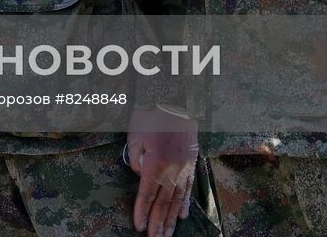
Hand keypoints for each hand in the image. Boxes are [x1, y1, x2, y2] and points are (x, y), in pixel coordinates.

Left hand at [127, 107, 197, 236]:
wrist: (177, 103)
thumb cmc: (151, 116)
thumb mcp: (134, 135)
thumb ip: (134, 158)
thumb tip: (139, 175)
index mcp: (155, 164)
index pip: (146, 194)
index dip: (142, 212)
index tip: (138, 227)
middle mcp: (171, 171)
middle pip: (162, 203)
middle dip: (157, 223)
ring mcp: (183, 169)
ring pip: (176, 200)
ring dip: (170, 219)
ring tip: (166, 235)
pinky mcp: (191, 164)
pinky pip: (188, 188)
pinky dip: (185, 203)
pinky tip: (181, 216)